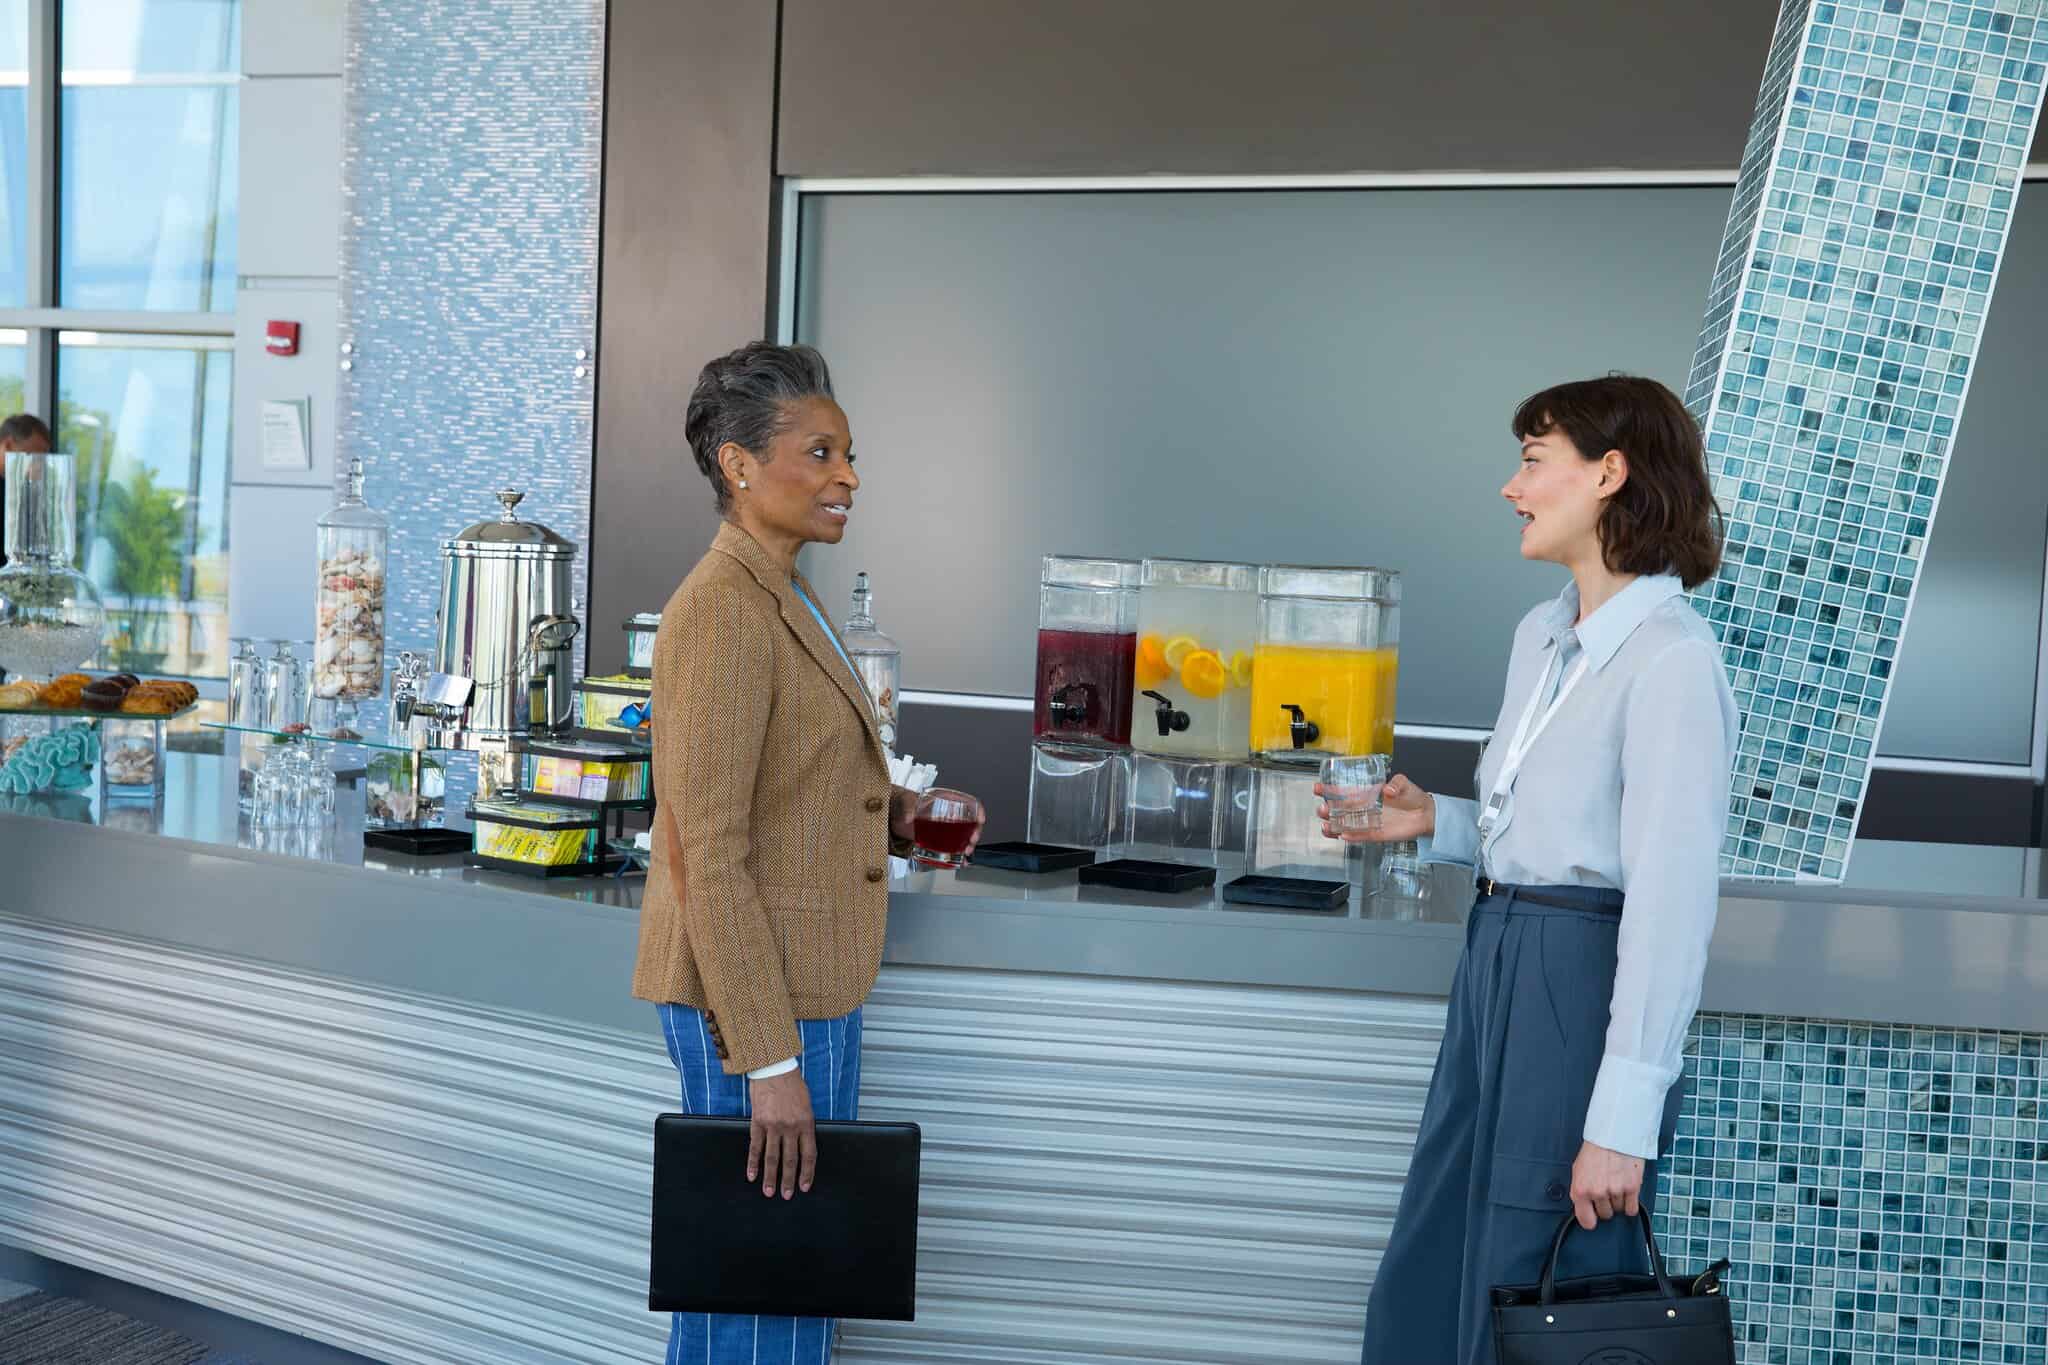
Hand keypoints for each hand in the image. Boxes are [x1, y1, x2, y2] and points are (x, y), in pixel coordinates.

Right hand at [747, 1070, 816, 1198]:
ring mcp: (773, 1126)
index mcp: (806, 1123)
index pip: (809, 1155)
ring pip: (772, 1157)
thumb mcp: (807, 1104)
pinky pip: (755, 1147)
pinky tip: (752, 1175)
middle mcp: (790, 1127)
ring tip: (769, 1192)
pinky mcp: (758, 1122)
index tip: (804, 1186)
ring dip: (770, 1177)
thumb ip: (805, 1125)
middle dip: (789, 1180)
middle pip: (790, 1160)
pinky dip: (753, 1162)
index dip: (807, 1173)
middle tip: (786, 1195)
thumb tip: (802, 1144)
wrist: (774, 1069)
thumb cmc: (793, 1085)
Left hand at [890, 787, 983, 853]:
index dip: (977, 811)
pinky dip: (958, 856)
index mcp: (945, 800)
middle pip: (970, 822)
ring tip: (966, 852)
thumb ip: (908, 809)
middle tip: (971, 841)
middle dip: (975, 833)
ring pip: (964, 837)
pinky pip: (953, 848)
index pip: (968, 802)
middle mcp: (949, 814)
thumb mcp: (905, 802)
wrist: (895, 817)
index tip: (979, 820)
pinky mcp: (940, 841)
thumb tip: (909, 818)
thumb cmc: (903, 804)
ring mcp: (945, 829)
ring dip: (968, 845)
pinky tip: (961, 862)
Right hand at [1315, 773, 1433, 843]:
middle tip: (1322, 809)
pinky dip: (1351, 837)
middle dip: (1328, 810)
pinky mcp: (1376, 834)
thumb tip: (1388, 790)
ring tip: (1326, 826)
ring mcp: (1369, 822)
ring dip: (1334, 826)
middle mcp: (1364, 808)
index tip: (1318, 788)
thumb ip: (1396, 783)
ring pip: (1346, 825)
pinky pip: (1360, 836)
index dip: (1330, 790)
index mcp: (1367, 794)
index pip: (1344, 792)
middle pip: (1340, 810)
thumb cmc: (1412, 796)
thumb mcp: (1403, 783)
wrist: (1425, 814)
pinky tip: (1342, 836)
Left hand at [1569, 1139, 1644, 1230]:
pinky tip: (1627, 1193)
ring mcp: (1615, 1191)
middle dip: (1606, 1205)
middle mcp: (1597, 1193)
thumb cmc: (1595, 1151)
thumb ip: (1581, 1191)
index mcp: (1580, 1190)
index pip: (1585, 1220)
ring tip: (1616, 1183)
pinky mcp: (1632, 1188)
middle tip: (1606, 1190)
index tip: (1593, 1219)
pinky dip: (1631, 1204)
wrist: (1613, 1135)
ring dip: (1618, 1201)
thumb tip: (1585, 1208)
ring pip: (1619, 1210)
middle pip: (1605, 1215)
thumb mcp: (1578, 1171)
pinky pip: (1631, 1209)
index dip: (1590, 1220)